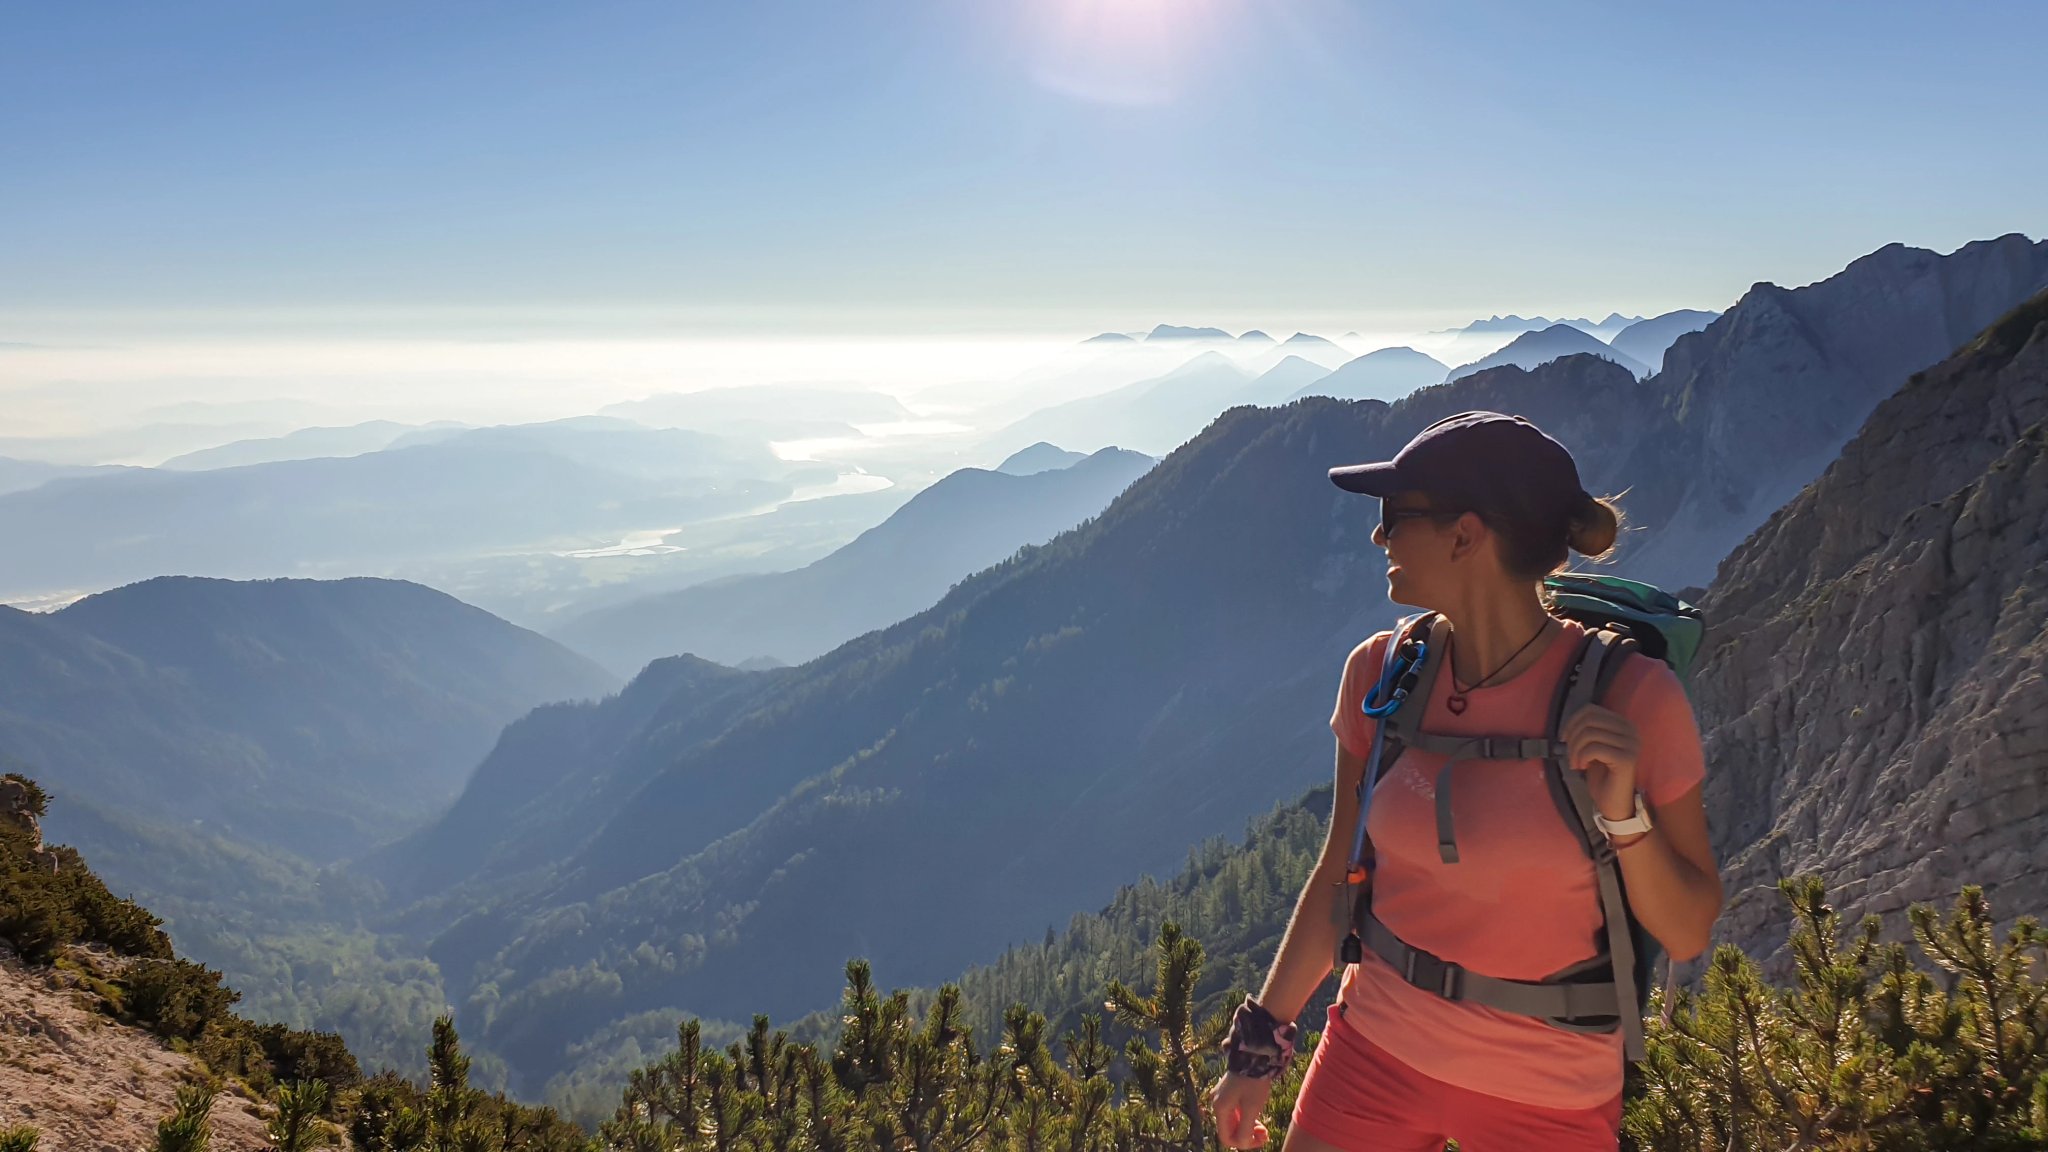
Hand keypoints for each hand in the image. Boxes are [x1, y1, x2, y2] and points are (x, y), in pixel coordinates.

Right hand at [1209, 1071, 1275, 1148]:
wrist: (1254, 1056)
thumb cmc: (1253, 1083)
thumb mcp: (1252, 1109)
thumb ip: (1245, 1130)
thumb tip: (1242, 1144)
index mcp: (1220, 1109)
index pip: (1227, 1137)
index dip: (1243, 1143)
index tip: (1260, 1138)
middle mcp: (1217, 1103)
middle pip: (1231, 1130)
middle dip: (1248, 1135)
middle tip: (1265, 1132)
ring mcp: (1222, 1097)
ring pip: (1234, 1121)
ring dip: (1248, 1127)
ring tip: (1264, 1127)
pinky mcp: (1228, 1091)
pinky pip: (1235, 1111)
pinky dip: (1246, 1117)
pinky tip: (1257, 1114)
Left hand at [1561, 703, 1640, 819]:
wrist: (1614, 802)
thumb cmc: (1602, 775)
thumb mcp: (1592, 748)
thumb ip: (1587, 731)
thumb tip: (1570, 721)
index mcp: (1623, 724)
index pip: (1591, 710)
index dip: (1572, 721)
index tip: (1564, 738)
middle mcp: (1631, 730)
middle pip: (1589, 720)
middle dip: (1572, 736)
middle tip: (1569, 755)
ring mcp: (1631, 744)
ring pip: (1590, 734)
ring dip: (1575, 749)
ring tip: (1575, 763)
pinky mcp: (1626, 758)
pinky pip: (1594, 749)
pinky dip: (1582, 757)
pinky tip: (1582, 767)